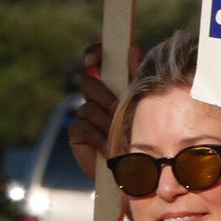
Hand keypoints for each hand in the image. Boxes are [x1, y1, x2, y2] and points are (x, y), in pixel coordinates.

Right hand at [66, 42, 140, 181]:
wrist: (137, 171)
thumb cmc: (144, 133)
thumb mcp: (144, 101)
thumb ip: (137, 75)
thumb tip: (133, 49)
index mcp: (114, 83)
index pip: (98, 59)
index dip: (93, 54)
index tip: (94, 58)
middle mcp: (97, 96)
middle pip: (89, 83)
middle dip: (104, 97)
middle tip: (117, 109)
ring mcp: (86, 114)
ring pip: (88, 106)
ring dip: (105, 121)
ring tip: (117, 134)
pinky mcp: (76, 132)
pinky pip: (81, 124)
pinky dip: (97, 136)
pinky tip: (107, 148)